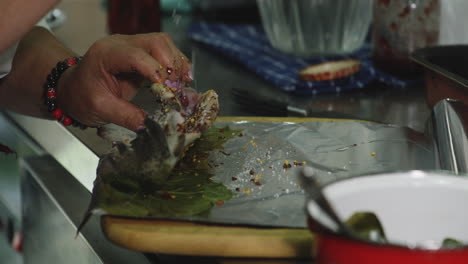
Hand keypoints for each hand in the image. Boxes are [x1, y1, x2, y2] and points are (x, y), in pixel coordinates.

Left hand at [56, 33, 191, 130]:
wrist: (73, 89)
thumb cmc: (81, 96)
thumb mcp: (99, 109)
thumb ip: (125, 116)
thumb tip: (148, 125)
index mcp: (106, 54)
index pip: (136, 55)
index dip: (154, 70)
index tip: (166, 89)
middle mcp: (122, 44)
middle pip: (156, 42)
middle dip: (170, 65)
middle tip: (176, 89)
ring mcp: (133, 46)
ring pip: (164, 44)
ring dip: (176, 63)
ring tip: (180, 85)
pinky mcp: (143, 54)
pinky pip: (165, 52)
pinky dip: (176, 64)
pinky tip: (180, 80)